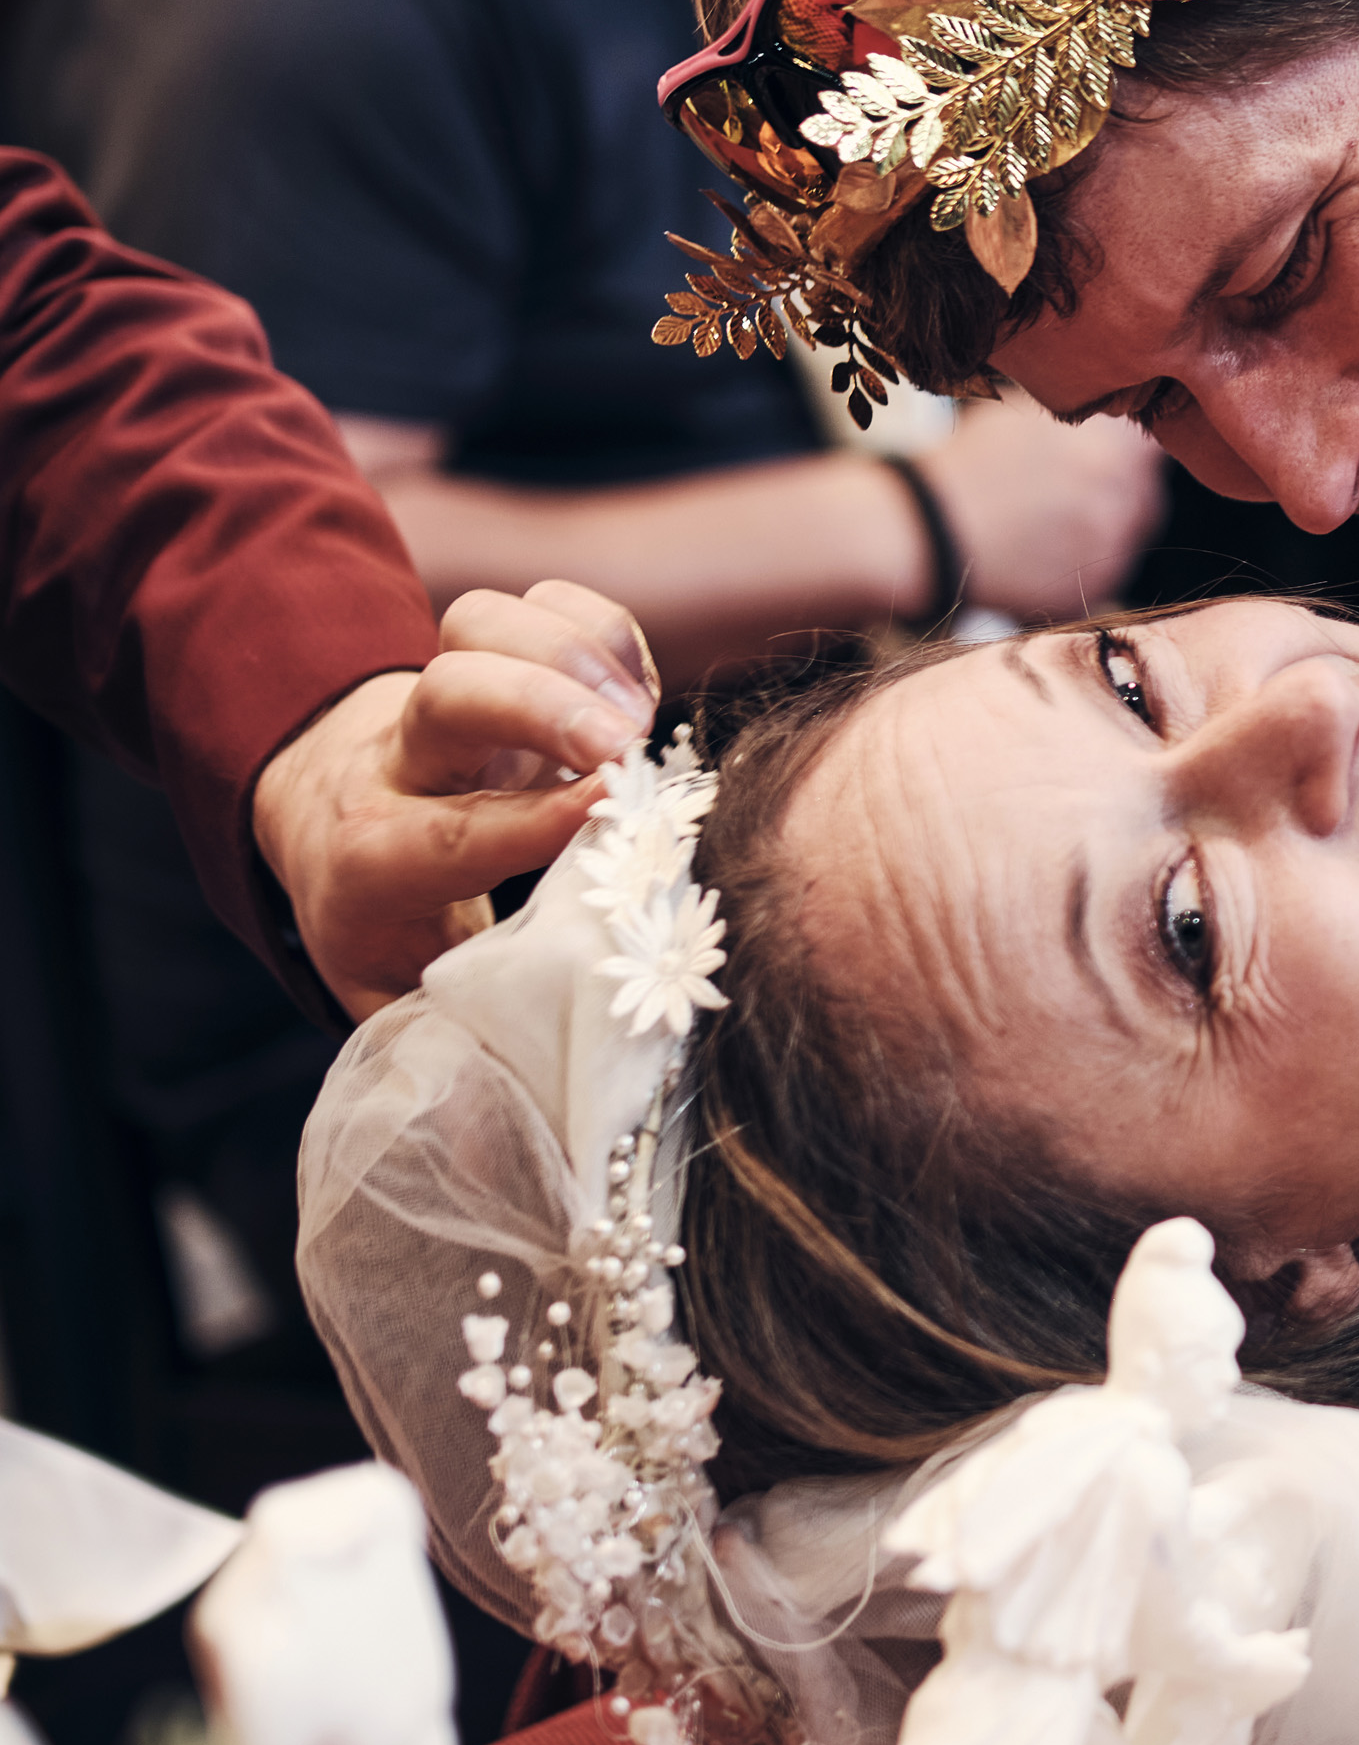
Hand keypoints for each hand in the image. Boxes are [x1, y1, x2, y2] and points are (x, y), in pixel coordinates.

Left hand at [254, 581, 658, 1017]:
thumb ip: (447, 1052)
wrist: (334, 821)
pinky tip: (630, 681)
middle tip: (625, 742)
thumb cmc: (392, 933)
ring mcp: (441, 700)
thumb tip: (502, 1143)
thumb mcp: (394, 1004)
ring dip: (572, 650)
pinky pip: (540, 601)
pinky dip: (596, 625)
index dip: (530, 822)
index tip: (610, 814)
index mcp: (371, 865)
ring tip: (638, 712)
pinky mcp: (490, 654)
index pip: (445, 834)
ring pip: (477, 625)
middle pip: (446, 695)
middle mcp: (397, 767)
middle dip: (541, 704)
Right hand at [915, 393, 1167, 621]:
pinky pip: (1107, 572)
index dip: (1129, 449)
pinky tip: (1040, 551)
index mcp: (1112, 446)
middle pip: (1145, 490)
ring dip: (1103, 526)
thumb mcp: (1028, 413)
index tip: (1112, 452)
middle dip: (1118, 489)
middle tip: (1067, 490)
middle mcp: (1122, 495)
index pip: (1150, 444)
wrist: (931, 529)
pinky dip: (1085, 564)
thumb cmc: (972, 463)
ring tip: (1048, 521)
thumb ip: (1084, 416)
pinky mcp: (1094, 588)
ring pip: (1129, 533)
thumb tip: (1117, 415)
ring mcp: (1111, 546)